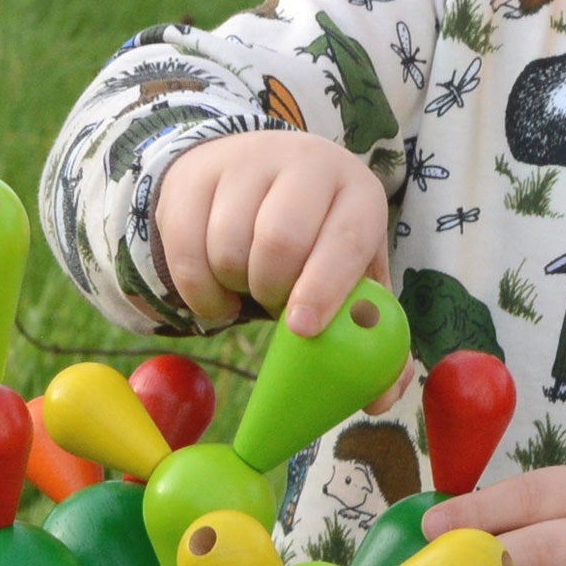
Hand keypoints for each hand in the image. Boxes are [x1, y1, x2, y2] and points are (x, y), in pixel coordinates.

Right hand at [155, 131, 411, 411]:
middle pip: (278, 242)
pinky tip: (220, 289)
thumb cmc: (319, 242)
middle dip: (273, 291)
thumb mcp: (354, 273)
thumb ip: (372, 337)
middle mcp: (305, 165)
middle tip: (277, 308)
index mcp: (357, 193)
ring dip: (235, 288)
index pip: (345, 239)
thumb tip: (379, 401)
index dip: (325, 288)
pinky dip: (200, 291)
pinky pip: (186, 252)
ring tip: (251, 287)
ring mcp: (245, 164)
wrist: (261, 174)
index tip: (303, 330)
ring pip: (227, 248)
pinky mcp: (195, 177)